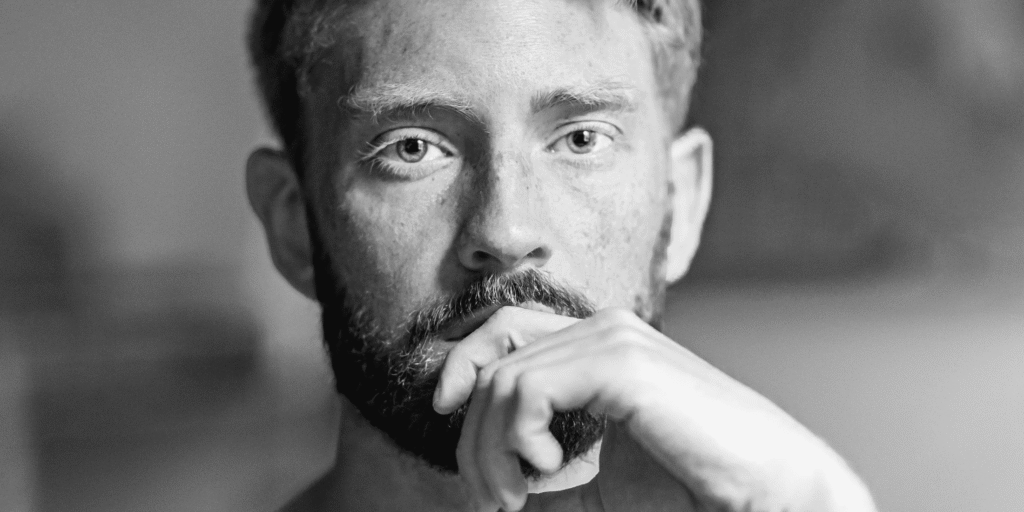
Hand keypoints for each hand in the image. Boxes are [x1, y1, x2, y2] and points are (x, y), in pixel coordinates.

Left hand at [433, 307, 875, 511]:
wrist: (765, 491)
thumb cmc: (690, 487)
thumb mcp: (596, 481)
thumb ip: (545, 472)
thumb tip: (490, 485)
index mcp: (598, 342)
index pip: (503, 330)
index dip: (462, 365)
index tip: (443, 414)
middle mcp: (601, 328)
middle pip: (494, 356)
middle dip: (471, 432)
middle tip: (492, 496)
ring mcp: (612, 339)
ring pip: (503, 380)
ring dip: (491, 450)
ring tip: (514, 497)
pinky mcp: (621, 363)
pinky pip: (527, 390)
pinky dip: (517, 439)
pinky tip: (545, 471)